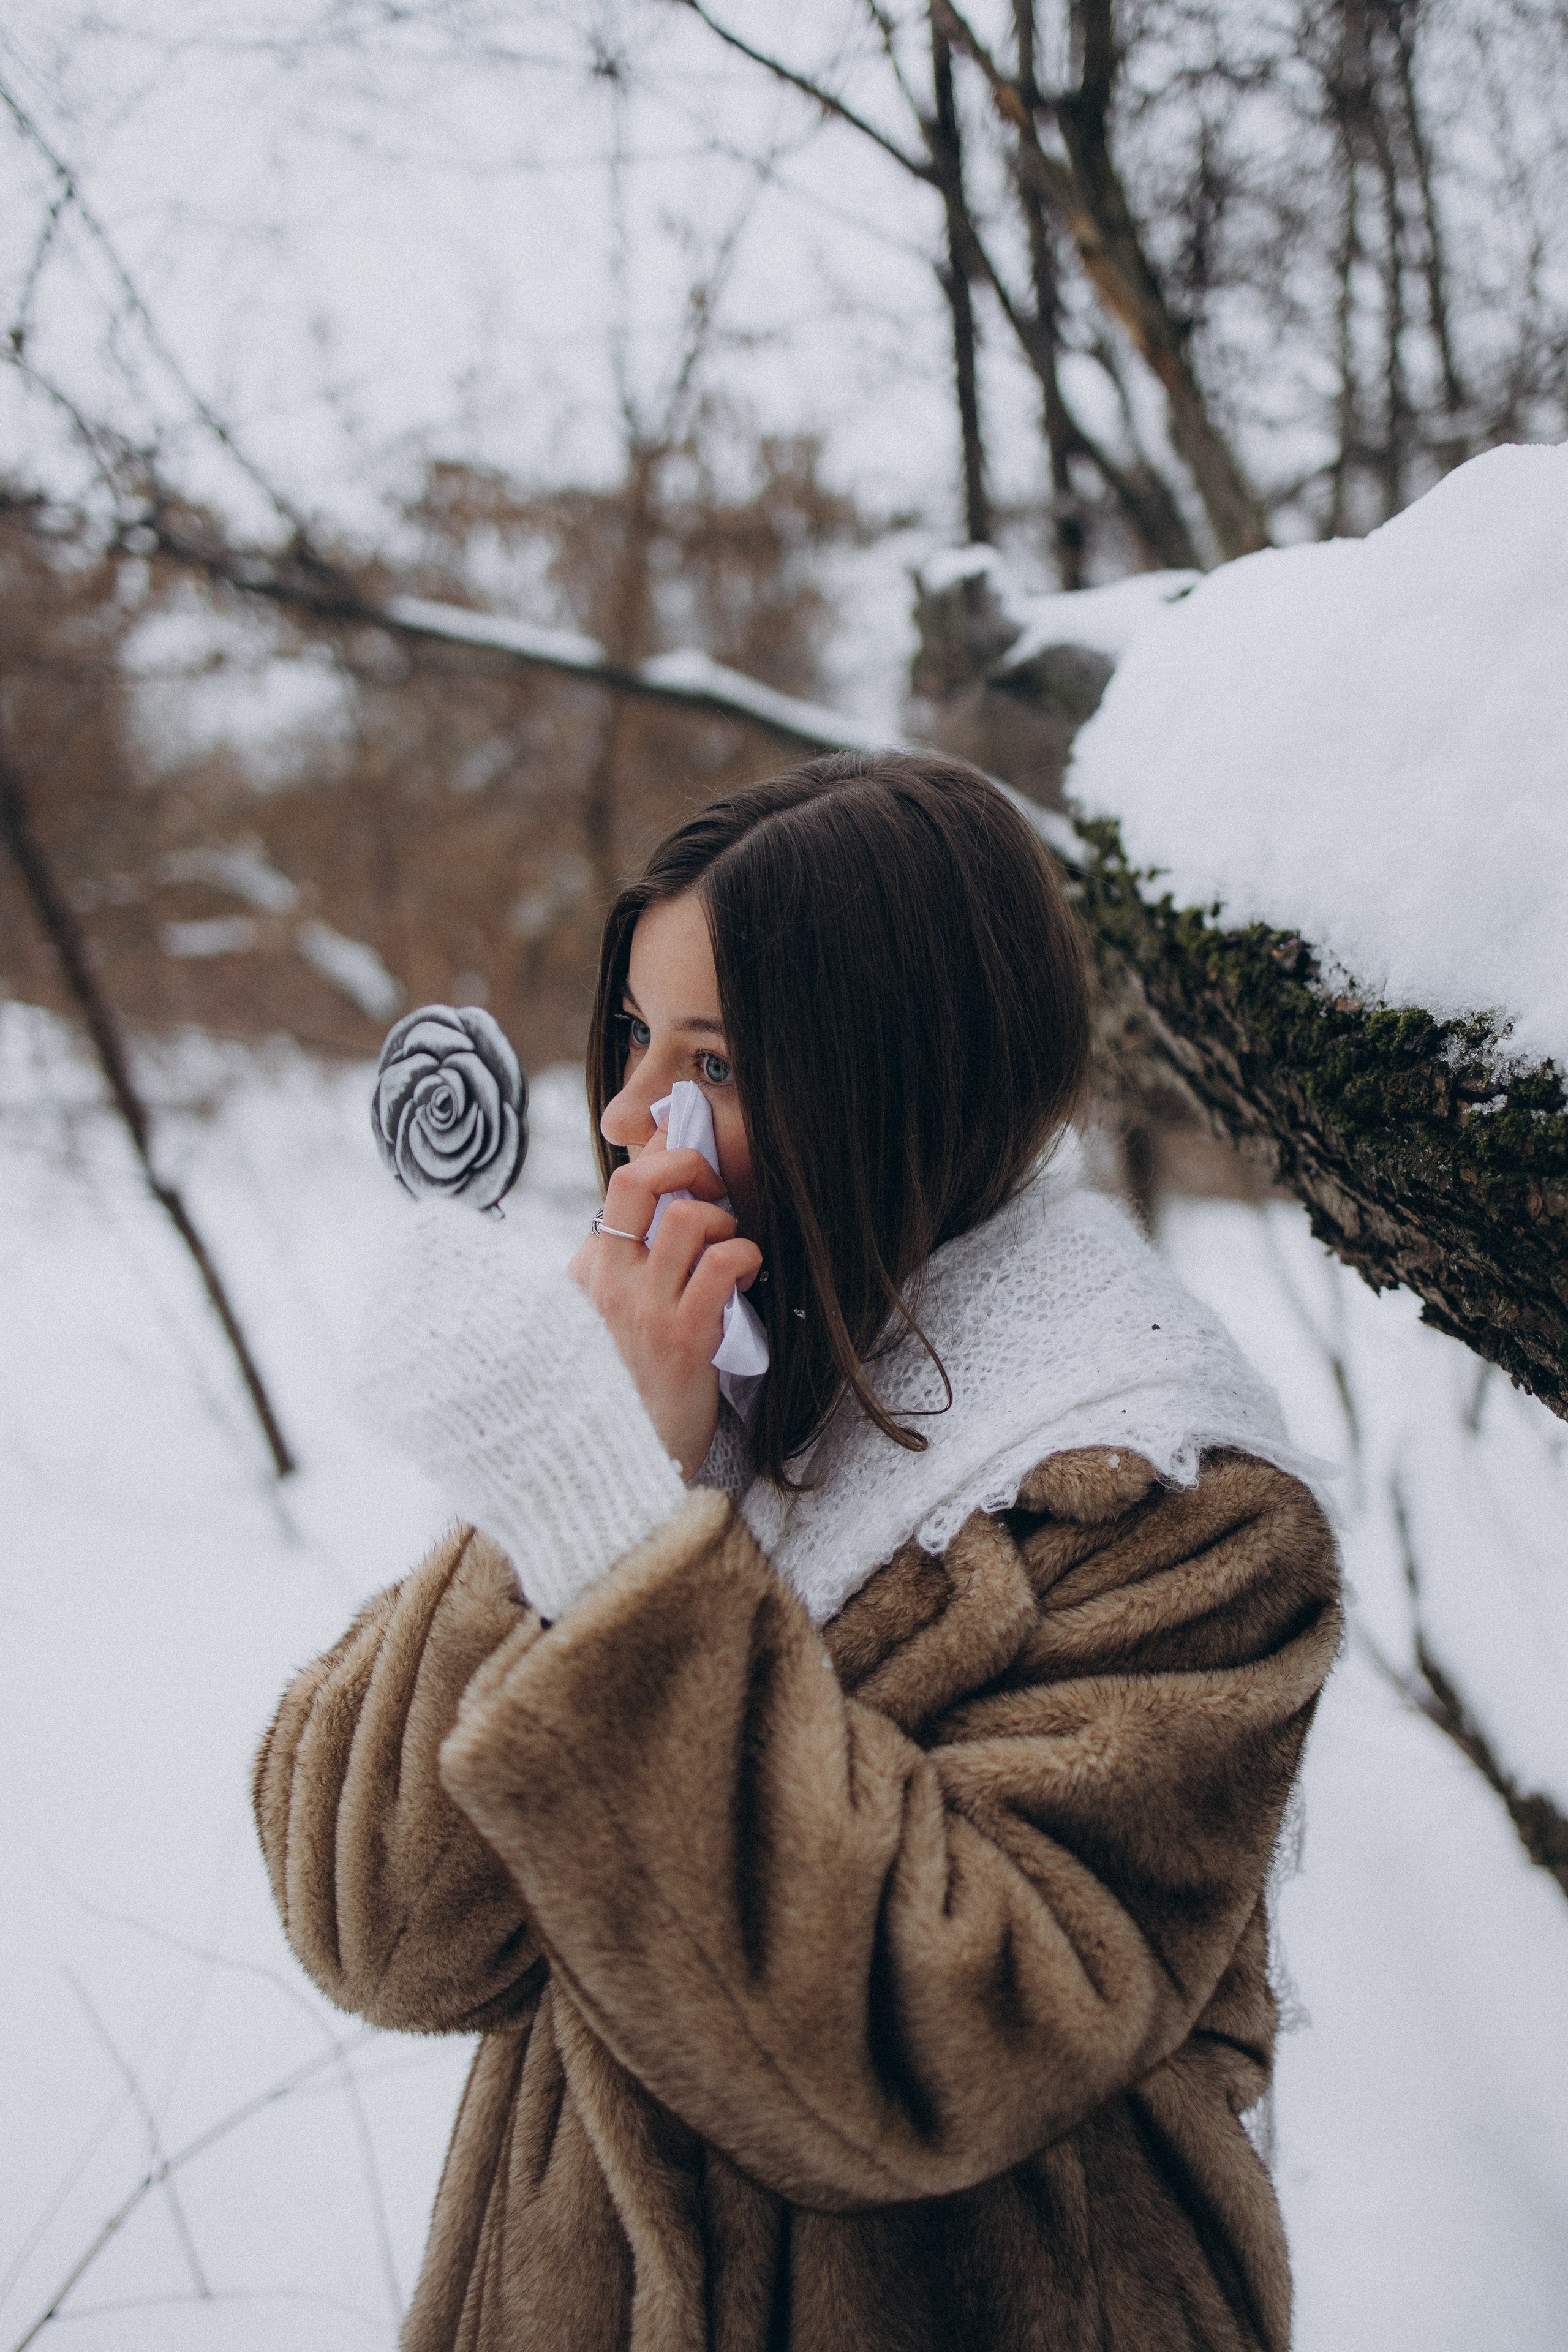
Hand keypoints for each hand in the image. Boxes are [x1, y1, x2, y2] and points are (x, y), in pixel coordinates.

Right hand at [567, 1136, 761, 1477]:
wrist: (616, 1471)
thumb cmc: (620, 1394)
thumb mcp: (600, 1328)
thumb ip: (619, 1278)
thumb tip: (660, 1225)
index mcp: (581, 1275)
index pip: (619, 1189)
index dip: (662, 1168)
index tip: (691, 1181)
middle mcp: (603, 1283)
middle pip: (637, 1180)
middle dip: (686, 1162)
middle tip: (713, 1188)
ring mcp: (641, 1309)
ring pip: (688, 1216)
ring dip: (725, 1222)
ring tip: (730, 1251)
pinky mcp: (681, 1338)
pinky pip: (722, 1263)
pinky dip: (745, 1257)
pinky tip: (746, 1279)